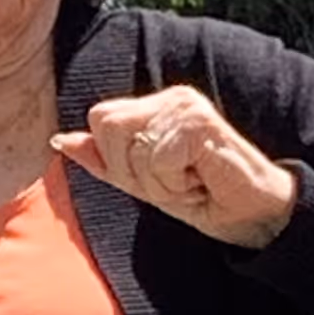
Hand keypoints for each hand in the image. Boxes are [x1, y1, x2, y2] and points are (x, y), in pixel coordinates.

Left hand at [53, 87, 298, 248]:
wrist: (253, 216)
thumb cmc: (204, 197)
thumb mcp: (143, 183)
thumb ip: (103, 160)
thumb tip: (60, 141)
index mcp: (154, 106)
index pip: (100, 120)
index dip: (117, 161)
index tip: (156, 178)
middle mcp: (170, 97)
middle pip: (107, 126)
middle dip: (132, 170)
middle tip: (172, 181)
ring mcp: (186, 106)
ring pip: (131, 146)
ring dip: (157, 180)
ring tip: (189, 180)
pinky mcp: (200, 122)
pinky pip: (158, 158)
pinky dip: (175, 182)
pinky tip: (201, 180)